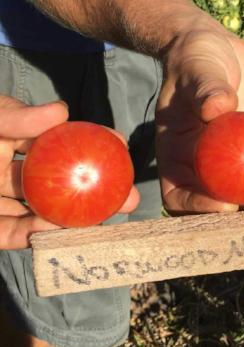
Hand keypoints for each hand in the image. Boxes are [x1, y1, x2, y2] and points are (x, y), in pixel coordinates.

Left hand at [0, 96, 139, 248]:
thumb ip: (17, 115)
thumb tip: (63, 111)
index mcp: (13, 142)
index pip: (61, 142)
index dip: (93, 141)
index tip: (121, 143)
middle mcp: (11, 174)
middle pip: (62, 182)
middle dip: (100, 191)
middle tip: (129, 197)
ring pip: (43, 213)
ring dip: (76, 220)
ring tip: (105, 222)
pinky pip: (11, 234)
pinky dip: (35, 235)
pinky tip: (58, 231)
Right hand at [156, 24, 243, 213]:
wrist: (221, 49)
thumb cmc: (196, 60)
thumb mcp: (196, 70)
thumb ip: (205, 89)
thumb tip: (217, 110)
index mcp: (179, 154)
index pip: (180, 196)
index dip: (200, 209)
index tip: (226, 204)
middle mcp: (208, 162)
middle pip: (226, 200)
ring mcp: (239, 156)